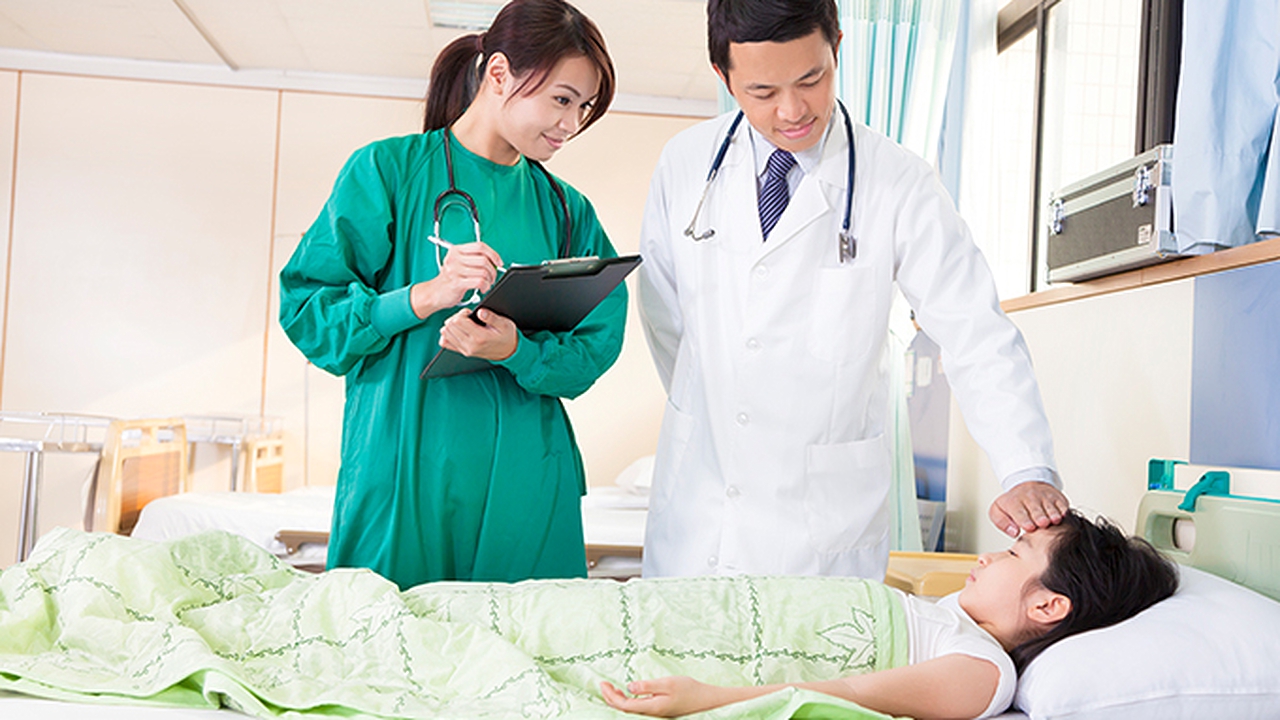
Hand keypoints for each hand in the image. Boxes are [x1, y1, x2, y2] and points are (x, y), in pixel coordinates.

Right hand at [411, 241, 502, 316]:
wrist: (434, 293)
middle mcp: (454, 258)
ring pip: (483, 271)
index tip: (499, 262)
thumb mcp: (459, 263)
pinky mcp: (457, 283)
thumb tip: (494, 260)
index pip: (480, 246)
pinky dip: (485, 286)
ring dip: (489, 280)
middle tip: (492, 277)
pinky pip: (479, 282)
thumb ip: (473, 259)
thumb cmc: (450, 279)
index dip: (493, 254)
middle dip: (493, 270)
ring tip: (487, 284)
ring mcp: (454, 270)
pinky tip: (482, 289)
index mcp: (456, 250)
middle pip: (483, 259)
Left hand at [439, 308, 517, 360]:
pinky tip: (456, 331)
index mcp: (480, 337)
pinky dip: (447, 335)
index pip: (458, 321)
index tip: (469, 313)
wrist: (508, 351)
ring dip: (451, 325)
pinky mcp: (463, 352)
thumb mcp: (504, 324)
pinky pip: (445, 343)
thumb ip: (492, 318)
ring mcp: (465, 350)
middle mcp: (470, 345)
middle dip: (456, 317)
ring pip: (445, 333)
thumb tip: (481, 312)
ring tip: (462, 324)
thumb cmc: (506, 336)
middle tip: (466, 317)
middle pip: (449, 326)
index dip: (462, 313)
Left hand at [600, 677, 721, 717]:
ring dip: (619, 699)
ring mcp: (655, 713)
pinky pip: (638, 707)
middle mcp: (651, 713)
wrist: (706, 700)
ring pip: (630, 709)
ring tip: (611, 688)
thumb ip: (648, 685)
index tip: (603, 683)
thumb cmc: (689, 690)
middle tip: (603, 684)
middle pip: (624, 709)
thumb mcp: (668, 683)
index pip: (624, 705)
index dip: (611, 696)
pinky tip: (628, 692)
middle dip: (611, 698)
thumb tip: (629, 686)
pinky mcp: (658, 710)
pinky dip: (629, 700)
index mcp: (652, 707)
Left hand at [989, 481, 1068, 536]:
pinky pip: (1062, 504)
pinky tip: (1063, 516)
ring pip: (1050, 507)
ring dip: (1053, 514)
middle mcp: (1030, 498)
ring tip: (1055, 520)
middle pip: (1036, 509)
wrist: (1026, 487)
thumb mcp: (998, 511)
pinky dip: (1063, 510)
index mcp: (1014, 503)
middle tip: (1043, 523)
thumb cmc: (1012, 504)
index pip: (1019, 512)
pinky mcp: (1057, 497)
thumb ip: (1001, 522)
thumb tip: (1014, 532)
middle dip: (1040, 516)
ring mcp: (1045, 497)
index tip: (1029, 527)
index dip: (1025, 520)